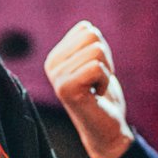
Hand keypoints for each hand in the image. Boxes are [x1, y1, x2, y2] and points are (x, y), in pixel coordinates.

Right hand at [44, 21, 133, 157]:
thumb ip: (87, 43)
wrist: (107, 131)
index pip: (86, 28)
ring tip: (96, 88)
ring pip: (96, 50)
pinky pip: (97, 67)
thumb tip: (88, 27)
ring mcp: (56, 77)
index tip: (95, 73)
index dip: (101, 49)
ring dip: (106, 71)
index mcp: (55, 56)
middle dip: (105, 58)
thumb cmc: (102, 97)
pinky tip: (96, 95)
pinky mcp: (65, 88)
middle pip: (91, 35)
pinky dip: (105, 81)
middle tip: (97, 81)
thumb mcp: (94, 62)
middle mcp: (51, 65)